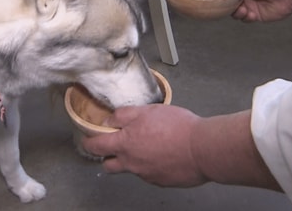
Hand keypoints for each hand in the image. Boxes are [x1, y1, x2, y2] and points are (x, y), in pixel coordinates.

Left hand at [81, 104, 207, 187]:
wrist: (202, 149)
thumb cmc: (178, 127)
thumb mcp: (148, 111)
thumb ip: (125, 115)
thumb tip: (110, 120)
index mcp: (125, 143)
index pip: (96, 146)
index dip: (89, 142)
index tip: (89, 139)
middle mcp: (132, 163)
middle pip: (108, 164)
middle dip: (107, 156)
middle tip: (113, 146)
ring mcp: (146, 174)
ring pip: (130, 168)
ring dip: (131, 159)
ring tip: (146, 146)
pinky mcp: (160, 181)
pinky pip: (148, 173)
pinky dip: (151, 164)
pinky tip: (163, 153)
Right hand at [232, 0, 291, 21]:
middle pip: (228, 1)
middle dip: (228, 4)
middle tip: (232, 4)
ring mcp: (250, 4)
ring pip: (234, 12)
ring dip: (237, 12)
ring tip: (244, 9)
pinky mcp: (255, 14)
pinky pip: (245, 19)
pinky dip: (246, 17)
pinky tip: (252, 13)